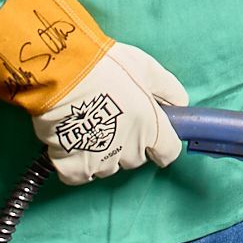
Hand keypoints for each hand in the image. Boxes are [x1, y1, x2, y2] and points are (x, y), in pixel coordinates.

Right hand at [31, 42, 187, 184]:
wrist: (61, 74)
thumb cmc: (104, 66)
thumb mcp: (146, 68)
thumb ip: (168, 89)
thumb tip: (180, 105)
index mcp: (151, 128)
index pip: (169, 152)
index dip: (161, 144)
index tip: (153, 138)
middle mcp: (129, 149)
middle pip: (135, 159)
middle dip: (127, 144)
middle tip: (111, 120)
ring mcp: (101, 162)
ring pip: (107, 167)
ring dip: (102, 154)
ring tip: (87, 128)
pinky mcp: (73, 169)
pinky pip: (80, 175)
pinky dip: (76, 164)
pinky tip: (70, 142)